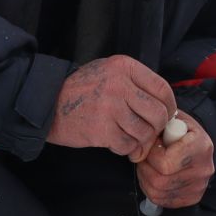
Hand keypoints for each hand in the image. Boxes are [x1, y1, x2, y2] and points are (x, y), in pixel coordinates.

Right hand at [47, 56, 175, 156]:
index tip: (166, 115)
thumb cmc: (81, 90)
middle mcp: (120, 84)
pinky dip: (125, 148)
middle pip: (158, 113)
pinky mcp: (102, 130)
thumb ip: (135, 83)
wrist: (47, 103)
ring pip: (145, 132)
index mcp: (124, 67)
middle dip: (157, 127)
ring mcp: (111, 107)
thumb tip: (165, 106)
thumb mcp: (108, 72)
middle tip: (148, 131)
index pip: (162, 88)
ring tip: (128, 137)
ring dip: (139, 140)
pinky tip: (115, 142)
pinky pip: (127, 145)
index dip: (169, 106)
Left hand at [135, 112, 214, 208]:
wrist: (199, 143)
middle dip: (144, 169)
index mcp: (201, 147)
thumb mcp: (173, 119)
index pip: (165, 163)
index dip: (150, 155)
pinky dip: (151, 190)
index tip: (150, 146)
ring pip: (157, 193)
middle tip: (144, 158)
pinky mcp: (193, 197)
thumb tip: (141, 140)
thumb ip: (158, 126)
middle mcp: (203, 169)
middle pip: (160, 181)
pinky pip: (162, 200)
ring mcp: (199, 186)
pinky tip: (153, 176)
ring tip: (147, 166)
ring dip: (145, 179)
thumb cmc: (182, 130)